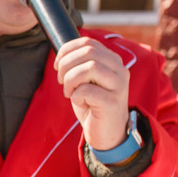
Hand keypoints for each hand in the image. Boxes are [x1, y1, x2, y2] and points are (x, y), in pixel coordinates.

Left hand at [55, 36, 131, 150]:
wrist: (107, 133)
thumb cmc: (93, 105)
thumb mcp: (85, 81)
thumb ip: (79, 65)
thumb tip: (62, 54)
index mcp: (112, 61)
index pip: (88, 43)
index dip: (67, 51)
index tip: (58, 66)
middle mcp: (119, 69)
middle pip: (88, 52)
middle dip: (66, 65)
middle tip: (62, 81)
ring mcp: (119, 85)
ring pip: (90, 67)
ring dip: (71, 80)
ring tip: (70, 92)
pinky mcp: (112, 102)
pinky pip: (87, 90)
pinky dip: (76, 96)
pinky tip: (80, 103)